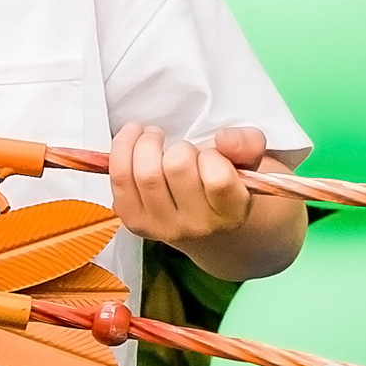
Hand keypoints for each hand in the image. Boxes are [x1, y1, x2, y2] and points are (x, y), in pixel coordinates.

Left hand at [110, 123, 260, 246]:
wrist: (204, 222)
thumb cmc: (222, 182)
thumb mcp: (245, 162)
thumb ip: (247, 144)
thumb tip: (224, 139)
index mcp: (230, 213)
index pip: (218, 178)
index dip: (212, 155)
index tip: (210, 154)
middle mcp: (197, 226)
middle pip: (177, 168)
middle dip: (179, 147)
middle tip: (182, 148)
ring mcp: (163, 227)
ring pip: (145, 173)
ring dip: (147, 143)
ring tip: (155, 138)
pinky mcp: (135, 222)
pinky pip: (119, 178)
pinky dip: (123, 149)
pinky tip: (134, 139)